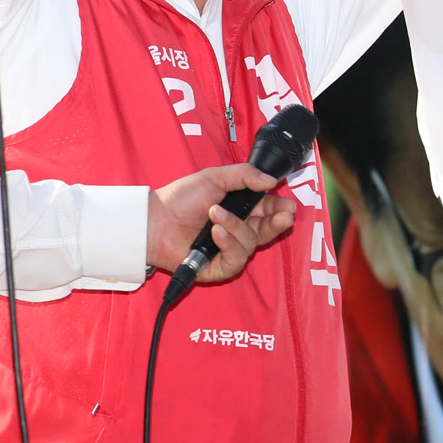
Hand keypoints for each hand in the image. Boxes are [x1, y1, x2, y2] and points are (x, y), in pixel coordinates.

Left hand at [147, 166, 296, 286]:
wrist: (154, 221)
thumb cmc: (179, 199)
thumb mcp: (214, 177)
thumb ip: (244, 175)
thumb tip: (271, 180)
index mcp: (240, 209)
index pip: (269, 210)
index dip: (281, 209)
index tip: (288, 206)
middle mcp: (238, 230)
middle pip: (269, 230)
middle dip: (277, 223)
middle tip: (283, 216)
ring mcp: (229, 249)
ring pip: (251, 243)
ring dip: (236, 227)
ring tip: (215, 215)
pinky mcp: (219, 267)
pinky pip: (236, 259)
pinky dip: (228, 244)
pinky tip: (216, 233)